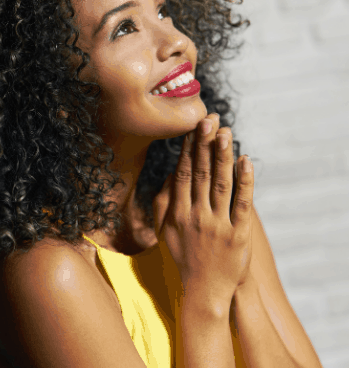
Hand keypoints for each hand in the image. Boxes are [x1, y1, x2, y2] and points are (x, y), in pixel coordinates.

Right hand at [153, 113, 254, 311]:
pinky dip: (245, 181)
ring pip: (220, 183)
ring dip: (222, 155)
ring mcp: (217, 225)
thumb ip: (164, 203)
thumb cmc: (185, 258)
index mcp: (177, 213)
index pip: (182, 174)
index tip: (192, 128)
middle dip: (204, 144)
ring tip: (225, 131)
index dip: (188, 149)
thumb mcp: (166, 231)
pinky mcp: (238, 235)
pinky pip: (242, 204)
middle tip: (208, 119)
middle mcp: (195, 215)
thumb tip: (169, 176)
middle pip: (200, 173)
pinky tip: (246, 161)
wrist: (204, 291)